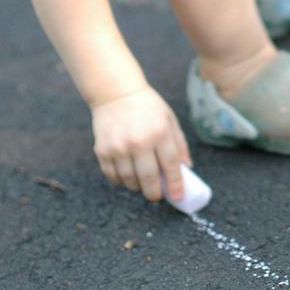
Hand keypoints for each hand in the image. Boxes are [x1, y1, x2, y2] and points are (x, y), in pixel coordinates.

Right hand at [90, 85, 191, 202]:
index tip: (178, 196)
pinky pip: (113, 176)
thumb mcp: (169, 119)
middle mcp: (139, 141)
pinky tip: (126, 175)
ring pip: (129, 181)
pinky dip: (120, 181)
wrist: (116, 92)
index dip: (175, 184)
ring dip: (137, 187)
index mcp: (159, 132)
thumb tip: (186, 169)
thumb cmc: (147, 107)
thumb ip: (179, 144)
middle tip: (157, 196)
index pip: (170, 165)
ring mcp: (119, 147)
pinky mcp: (103, 150)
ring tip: (141, 183)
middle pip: (149, 179)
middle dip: (155, 193)